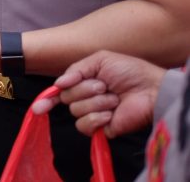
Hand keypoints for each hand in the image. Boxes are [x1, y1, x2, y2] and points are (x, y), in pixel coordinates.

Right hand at [30, 51, 165, 137]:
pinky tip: (111, 113)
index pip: (59, 94)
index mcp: (84, 83)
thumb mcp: (100, 60)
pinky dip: (97, 117)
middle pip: (66, 98)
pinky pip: (85, 125)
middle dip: (84, 90)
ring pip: (75, 111)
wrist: (151, 89)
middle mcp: (86, 99)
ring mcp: (94, 115)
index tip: (37, 108)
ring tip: (114, 98)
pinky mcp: (102, 129)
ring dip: (96, 102)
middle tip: (104, 86)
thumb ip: (75, 70)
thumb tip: (58, 84)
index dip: (46, 100)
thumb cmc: (130, 71)